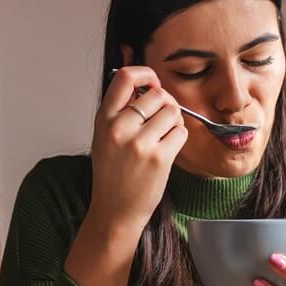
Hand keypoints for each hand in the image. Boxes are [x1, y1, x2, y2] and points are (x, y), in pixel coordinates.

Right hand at [62, 66, 187, 285]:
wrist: (115, 211)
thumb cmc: (112, 174)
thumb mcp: (105, 136)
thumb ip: (120, 111)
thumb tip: (148, 84)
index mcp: (104, 119)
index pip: (124, 77)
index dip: (145, 74)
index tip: (152, 83)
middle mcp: (120, 128)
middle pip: (157, 94)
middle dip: (167, 103)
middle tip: (163, 118)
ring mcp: (140, 143)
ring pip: (172, 112)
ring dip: (175, 121)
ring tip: (165, 136)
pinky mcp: (159, 158)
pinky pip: (181, 133)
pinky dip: (180, 138)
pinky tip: (169, 148)